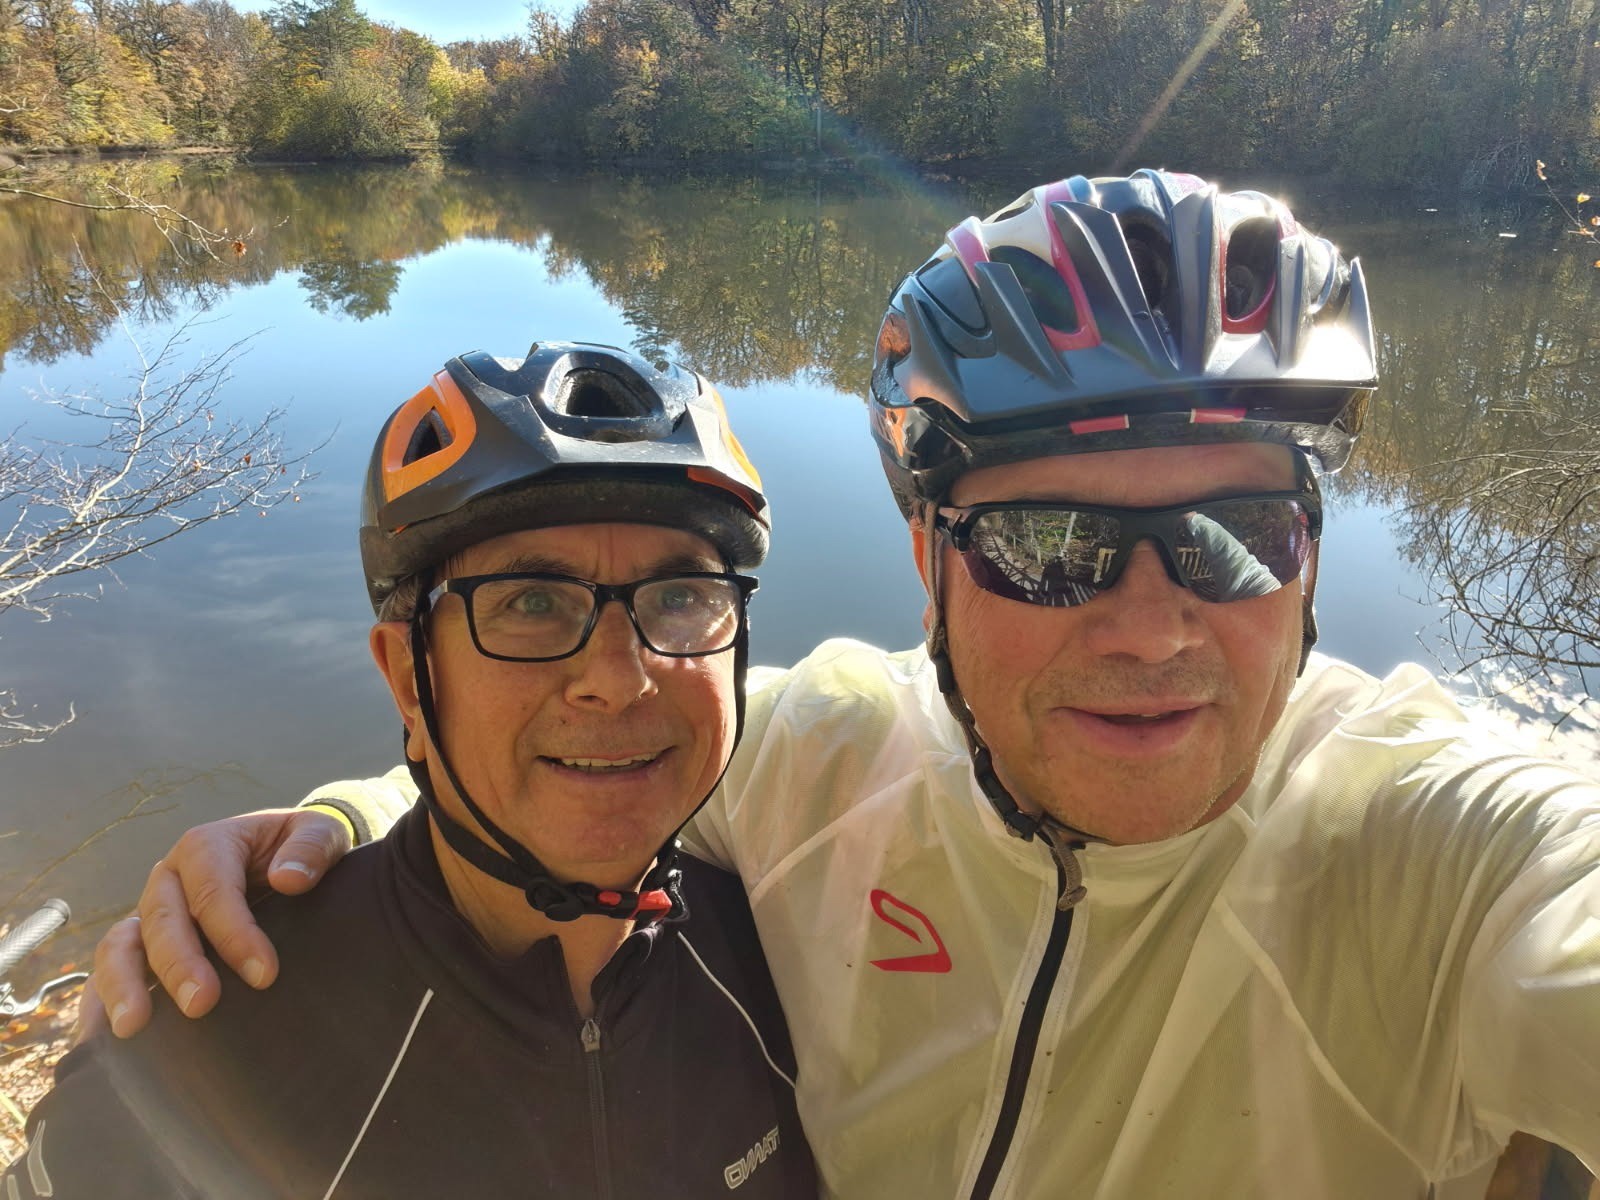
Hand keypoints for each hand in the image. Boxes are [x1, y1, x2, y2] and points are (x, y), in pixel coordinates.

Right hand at [90, 809, 351, 1037]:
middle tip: (201, 1004)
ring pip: (120, 945)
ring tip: (132, 1027)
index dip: (234, 932)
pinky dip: (101, 999)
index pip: (212, 889)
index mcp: (208, 846)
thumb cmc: (301, 849)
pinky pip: (111, 970)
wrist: (286, 859)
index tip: (265, 974)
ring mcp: (150, 912)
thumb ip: (313, 847)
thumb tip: (290, 878)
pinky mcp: (142, 945)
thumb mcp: (322, 832)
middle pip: (162, 919)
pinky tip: (104, 1037)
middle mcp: (170, 878)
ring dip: (123, 985)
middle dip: (179, 964)